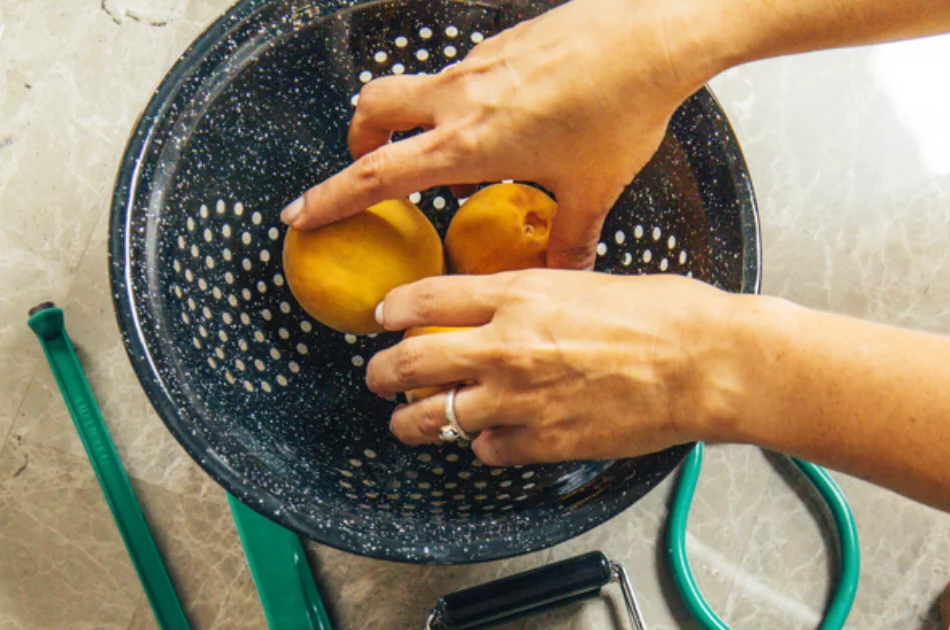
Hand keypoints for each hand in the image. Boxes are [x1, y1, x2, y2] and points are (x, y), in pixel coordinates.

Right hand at [282, 0, 711, 268]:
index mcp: (470, 145)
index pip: (377, 175)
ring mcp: (477, 67)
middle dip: (357, 141)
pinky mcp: (501, 47)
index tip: (298, 214)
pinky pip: (455, 78)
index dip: (331, 198)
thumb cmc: (621, 112)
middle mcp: (460, 100)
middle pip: (372, 109)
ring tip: (439, 160)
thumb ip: (569, 241)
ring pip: (411, 88)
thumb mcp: (592, 192)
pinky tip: (497, 127)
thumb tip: (565, 276)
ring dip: (405, 121)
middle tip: (368, 172)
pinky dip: (451, 106)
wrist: (652, 33)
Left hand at [365, 270, 735, 465]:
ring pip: (436, 418)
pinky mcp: (543, 442)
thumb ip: (533, 297)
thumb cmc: (663, 317)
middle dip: (381, 372)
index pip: (425, 299)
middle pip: (410, 362)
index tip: (385, 317)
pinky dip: (484, 445)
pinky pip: (488, 449)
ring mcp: (519, 399)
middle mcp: (505, 347)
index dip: (394, 310)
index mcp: (517, 296)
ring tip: (406, 424)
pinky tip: (492, 438)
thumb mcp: (586, 282)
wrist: (704, 364)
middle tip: (377, 377)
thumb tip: (503, 310)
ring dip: (412, 422)